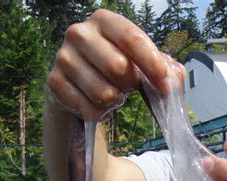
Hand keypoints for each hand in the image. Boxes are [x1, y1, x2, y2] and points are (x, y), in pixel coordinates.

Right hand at [46, 9, 183, 120]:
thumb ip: (164, 67)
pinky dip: (100, 113)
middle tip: (129, 86)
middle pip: (118, 67)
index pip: (131, 38)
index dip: (151, 62)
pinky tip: (98, 105)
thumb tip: (173, 79)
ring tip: (113, 95)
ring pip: (103, 92)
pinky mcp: (54, 82)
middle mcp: (79, 33)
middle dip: (130, 84)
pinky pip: (89, 109)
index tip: (163, 82)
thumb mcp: (142, 63)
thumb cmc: (115, 69)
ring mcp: (63, 57)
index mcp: (104, 21)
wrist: (78, 85)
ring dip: (115, 100)